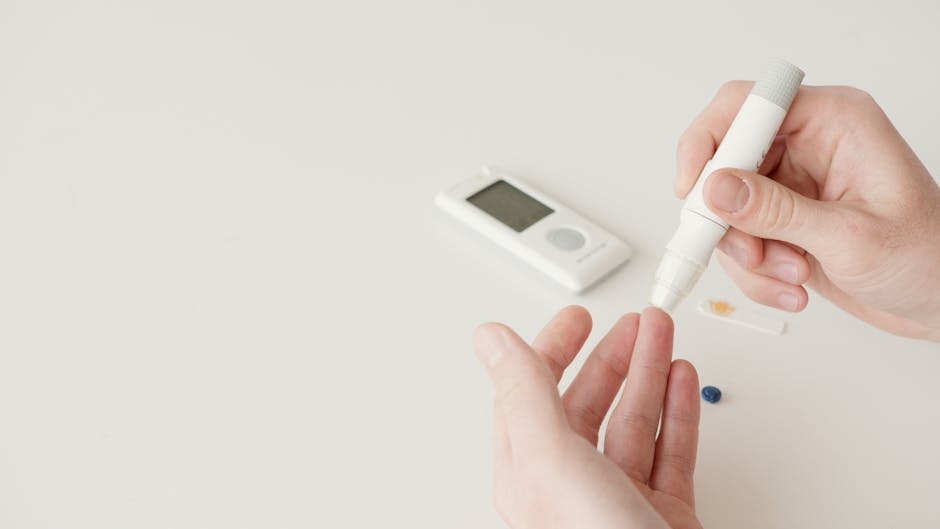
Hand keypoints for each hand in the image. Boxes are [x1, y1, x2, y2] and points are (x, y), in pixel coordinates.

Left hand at [473, 306, 701, 528]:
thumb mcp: (550, 459)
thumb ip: (525, 394)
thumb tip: (491, 339)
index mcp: (530, 473)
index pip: (533, 394)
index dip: (554, 349)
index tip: (577, 318)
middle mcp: (572, 485)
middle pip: (590, 403)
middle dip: (613, 355)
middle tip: (635, 321)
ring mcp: (619, 498)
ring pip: (635, 422)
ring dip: (650, 372)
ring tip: (664, 334)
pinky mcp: (663, 513)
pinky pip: (672, 451)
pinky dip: (679, 411)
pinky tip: (682, 380)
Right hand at [676, 83, 939, 340]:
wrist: (938, 301)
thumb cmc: (927, 259)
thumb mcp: (851, 237)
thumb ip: (778, 212)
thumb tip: (716, 190)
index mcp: (834, 122)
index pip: (746, 105)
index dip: (710, 141)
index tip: (695, 190)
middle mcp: (808, 145)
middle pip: (724, 162)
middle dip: (729, 218)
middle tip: (750, 251)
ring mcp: (790, 184)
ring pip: (724, 208)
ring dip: (747, 252)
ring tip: (791, 273)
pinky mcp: (780, 219)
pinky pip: (736, 239)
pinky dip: (753, 271)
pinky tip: (791, 284)